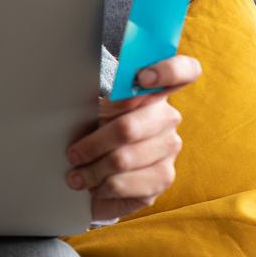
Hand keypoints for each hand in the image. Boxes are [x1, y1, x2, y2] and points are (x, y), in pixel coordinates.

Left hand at [65, 55, 202, 221]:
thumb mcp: (93, 114)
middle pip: (128, 128)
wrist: (98, 177)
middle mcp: (168, 117)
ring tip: (77, 176)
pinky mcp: (164, 177)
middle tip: (72, 154)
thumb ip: (100, 102)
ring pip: (122, 159)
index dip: (168, 70)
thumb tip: (87, 91)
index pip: (183, 71)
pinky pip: (125, 183)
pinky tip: (96, 186)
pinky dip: (102, 187)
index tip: (142, 77)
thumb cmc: (95, 136)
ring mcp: (170, 148)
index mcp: (153, 91)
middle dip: (92, 145)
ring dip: (92, 170)